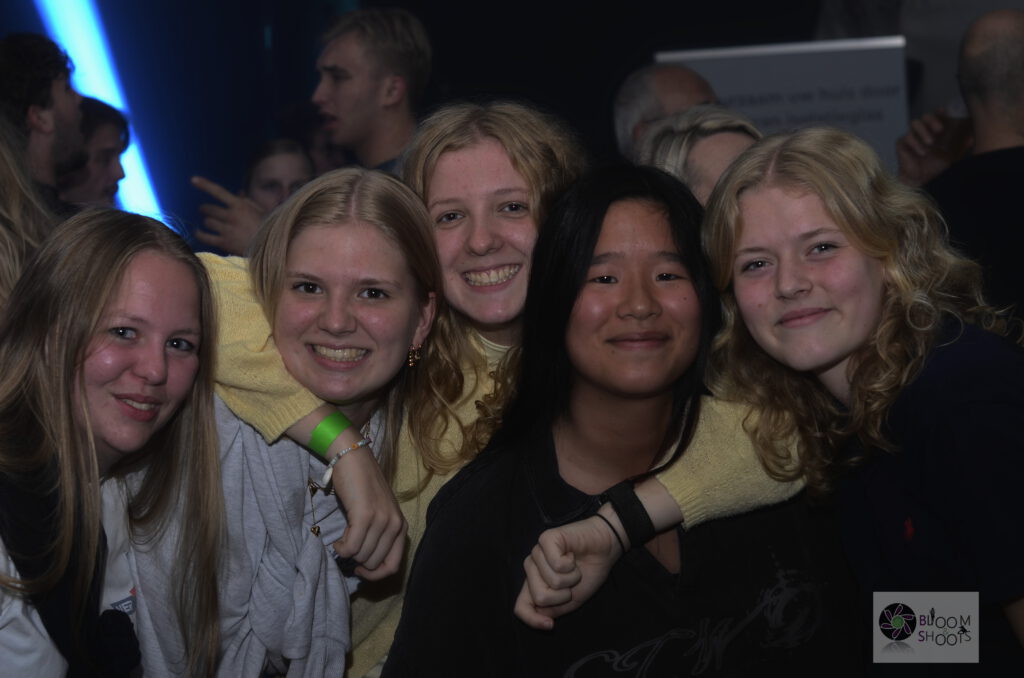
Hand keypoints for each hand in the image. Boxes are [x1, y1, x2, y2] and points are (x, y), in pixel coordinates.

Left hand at [191, 175, 264, 254]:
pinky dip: (199, 234)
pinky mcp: (224, 243)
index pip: (219, 192)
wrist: (270, 247)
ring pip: (208, 222)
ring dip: (208, 222)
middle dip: (205, 209)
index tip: (194, 180)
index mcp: (240, 205)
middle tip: (204, 210)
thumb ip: (248, 201)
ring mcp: (227, 230)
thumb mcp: (261, 210)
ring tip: (209, 223)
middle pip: (209, 209)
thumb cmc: (267, 227)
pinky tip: (197, 232)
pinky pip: (205, 237)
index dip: (205, 185)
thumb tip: (239, 193)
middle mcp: (231, 216)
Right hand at [330, 445, 406, 580]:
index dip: (375, 574)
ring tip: (343, 539)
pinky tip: (337, 541)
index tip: (360, 569)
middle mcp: (395, 525)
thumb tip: (367, 564)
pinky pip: (350, 547)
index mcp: (401, 526)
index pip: (393, 566)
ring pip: (361, 556)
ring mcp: (381, 520)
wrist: (353, 459)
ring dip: (348, 553)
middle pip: (374, 563)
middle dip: (358, 561)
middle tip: (348, 548)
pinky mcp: (365, 516)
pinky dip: (341, 549)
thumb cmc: (362, 486)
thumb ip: (380, 535)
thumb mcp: (380, 513)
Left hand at [514, 510, 621, 629]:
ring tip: (574, 566)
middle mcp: (532, 568)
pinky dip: (571, 565)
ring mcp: (537, 553)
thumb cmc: (588, 572)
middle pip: (539, 597)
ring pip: (551, 581)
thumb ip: (552, 609)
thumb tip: (540, 618)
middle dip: (563, 594)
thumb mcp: (571, 601)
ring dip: (571, 578)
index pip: (521, 607)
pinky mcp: (546, 539)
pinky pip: (557, 564)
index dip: (533, 620)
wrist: (605, 549)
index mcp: (534, 584)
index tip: (551, 625)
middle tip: (572, 580)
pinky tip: (572, 554)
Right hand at [895, 110, 966, 186]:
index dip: (939, 112)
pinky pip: (906, 137)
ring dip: (923, 131)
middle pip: (925, 116)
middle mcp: (923, 131)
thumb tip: (972, 137)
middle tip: (940, 129)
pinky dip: (915, 144)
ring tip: (930, 143)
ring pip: (915, 123)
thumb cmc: (936, 168)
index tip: (944, 112)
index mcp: (935, 131)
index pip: (936, 116)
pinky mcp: (902, 144)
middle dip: (932, 120)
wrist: (921, 180)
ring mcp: (912, 137)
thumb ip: (961, 146)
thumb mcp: (953, 156)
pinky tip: (922, 152)